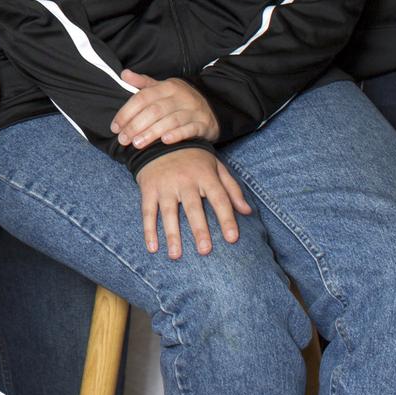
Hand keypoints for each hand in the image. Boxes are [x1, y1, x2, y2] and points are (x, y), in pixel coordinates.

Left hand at [113, 72, 219, 149]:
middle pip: (154, 110)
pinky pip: (189, 129)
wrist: (212, 107)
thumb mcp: (162, 88)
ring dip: (151, 133)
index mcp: (167, 86)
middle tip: (123, 140)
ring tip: (137, 144)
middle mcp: (181, 96)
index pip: (142, 97)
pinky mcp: (203, 124)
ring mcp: (193, 110)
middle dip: (136, 126)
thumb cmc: (179, 100)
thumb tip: (123, 74)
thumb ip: (143, 83)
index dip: (127, 112)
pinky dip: (176, 135)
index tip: (115, 127)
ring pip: (170, 121)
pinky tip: (164, 142)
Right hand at [135, 148, 251, 260]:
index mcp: (205, 175)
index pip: (219, 198)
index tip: (233, 239)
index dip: (226, 218)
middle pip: (193, 207)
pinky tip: (152, 248)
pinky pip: (147, 211)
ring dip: (171, 234)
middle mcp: (185, 180)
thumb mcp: (216, 167)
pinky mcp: (149, 188)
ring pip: (168, 212)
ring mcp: (165, 185)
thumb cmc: (194, 159)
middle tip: (205, 250)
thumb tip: (248, 212)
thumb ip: (232, 189)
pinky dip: (148, 230)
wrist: (160, 139)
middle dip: (199, 229)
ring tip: (176, 255)